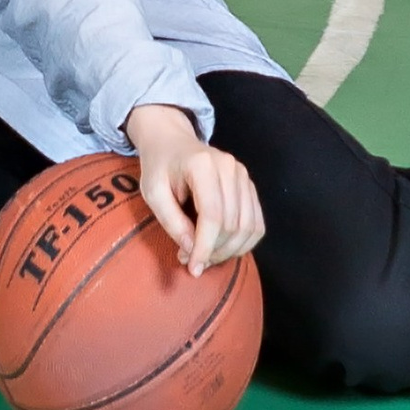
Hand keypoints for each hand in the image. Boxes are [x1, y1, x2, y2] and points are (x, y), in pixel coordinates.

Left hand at [126, 102, 264, 276]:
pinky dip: (242, 244)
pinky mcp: (250, 186)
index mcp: (203, 164)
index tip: (193, 268)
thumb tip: (193, 251)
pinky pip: (256, 225)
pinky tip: (222, 248)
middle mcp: (230, 168)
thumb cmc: (159, 167)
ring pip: (248, 228)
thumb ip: (171, 221)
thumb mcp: (153, 192)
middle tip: (191, 261)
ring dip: (229, 251)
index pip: (213, 215)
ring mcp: (243, 175)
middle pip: (232, 225)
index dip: (205, 247)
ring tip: (205, 255)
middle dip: (214, 251)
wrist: (172, 142)